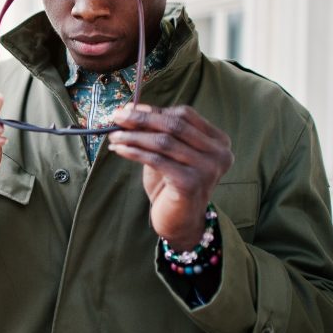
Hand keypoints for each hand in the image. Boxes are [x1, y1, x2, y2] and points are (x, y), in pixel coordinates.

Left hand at [109, 104, 233, 249]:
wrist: (180, 222)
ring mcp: (207, 169)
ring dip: (134, 136)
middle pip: (175, 125)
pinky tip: (119, 149)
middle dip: (141, 119)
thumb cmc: (173, 184)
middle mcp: (219, 154)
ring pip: (164, 142)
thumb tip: (131, 109)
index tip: (128, 109)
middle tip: (116, 117)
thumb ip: (158, 131)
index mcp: (218, 141)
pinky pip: (156, 160)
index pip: (185, 115)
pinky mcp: (191, 184)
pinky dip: (134, 151)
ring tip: (114, 136)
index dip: (154, 110)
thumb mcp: (169, 153)